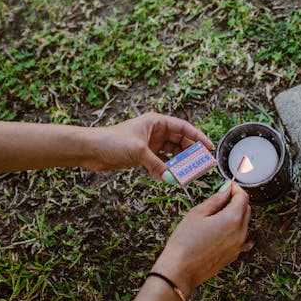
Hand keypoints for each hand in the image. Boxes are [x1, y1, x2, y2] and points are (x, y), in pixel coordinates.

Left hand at [87, 112, 213, 179]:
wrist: (91, 150)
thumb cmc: (111, 141)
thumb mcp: (139, 152)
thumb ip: (157, 165)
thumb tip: (172, 178)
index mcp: (157, 122)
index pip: (184, 128)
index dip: (199, 137)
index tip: (209, 148)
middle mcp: (156, 132)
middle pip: (181, 141)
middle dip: (192, 153)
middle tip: (202, 165)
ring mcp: (151, 144)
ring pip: (173, 153)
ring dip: (181, 163)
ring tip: (190, 173)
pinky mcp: (144, 156)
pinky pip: (163, 163)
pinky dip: (168, 169)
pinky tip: (173, 177)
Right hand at [151, 184, 251, 298]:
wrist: (180, 271)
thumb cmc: (185, 242)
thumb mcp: (197, 213)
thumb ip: (216, 200)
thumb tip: (226, 190)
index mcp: (233, 219)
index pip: (243, 197)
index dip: (236, 189)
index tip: (227, 186)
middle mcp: (240, 233)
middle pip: (246, 209)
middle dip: (236, 201)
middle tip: (219, 199)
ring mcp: (239, 245)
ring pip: (244, 223)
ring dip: (235, 215)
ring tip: (215, 216)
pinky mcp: (234, 255)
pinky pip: (240, 237)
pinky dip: (234, 230)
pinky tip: (220, 230)